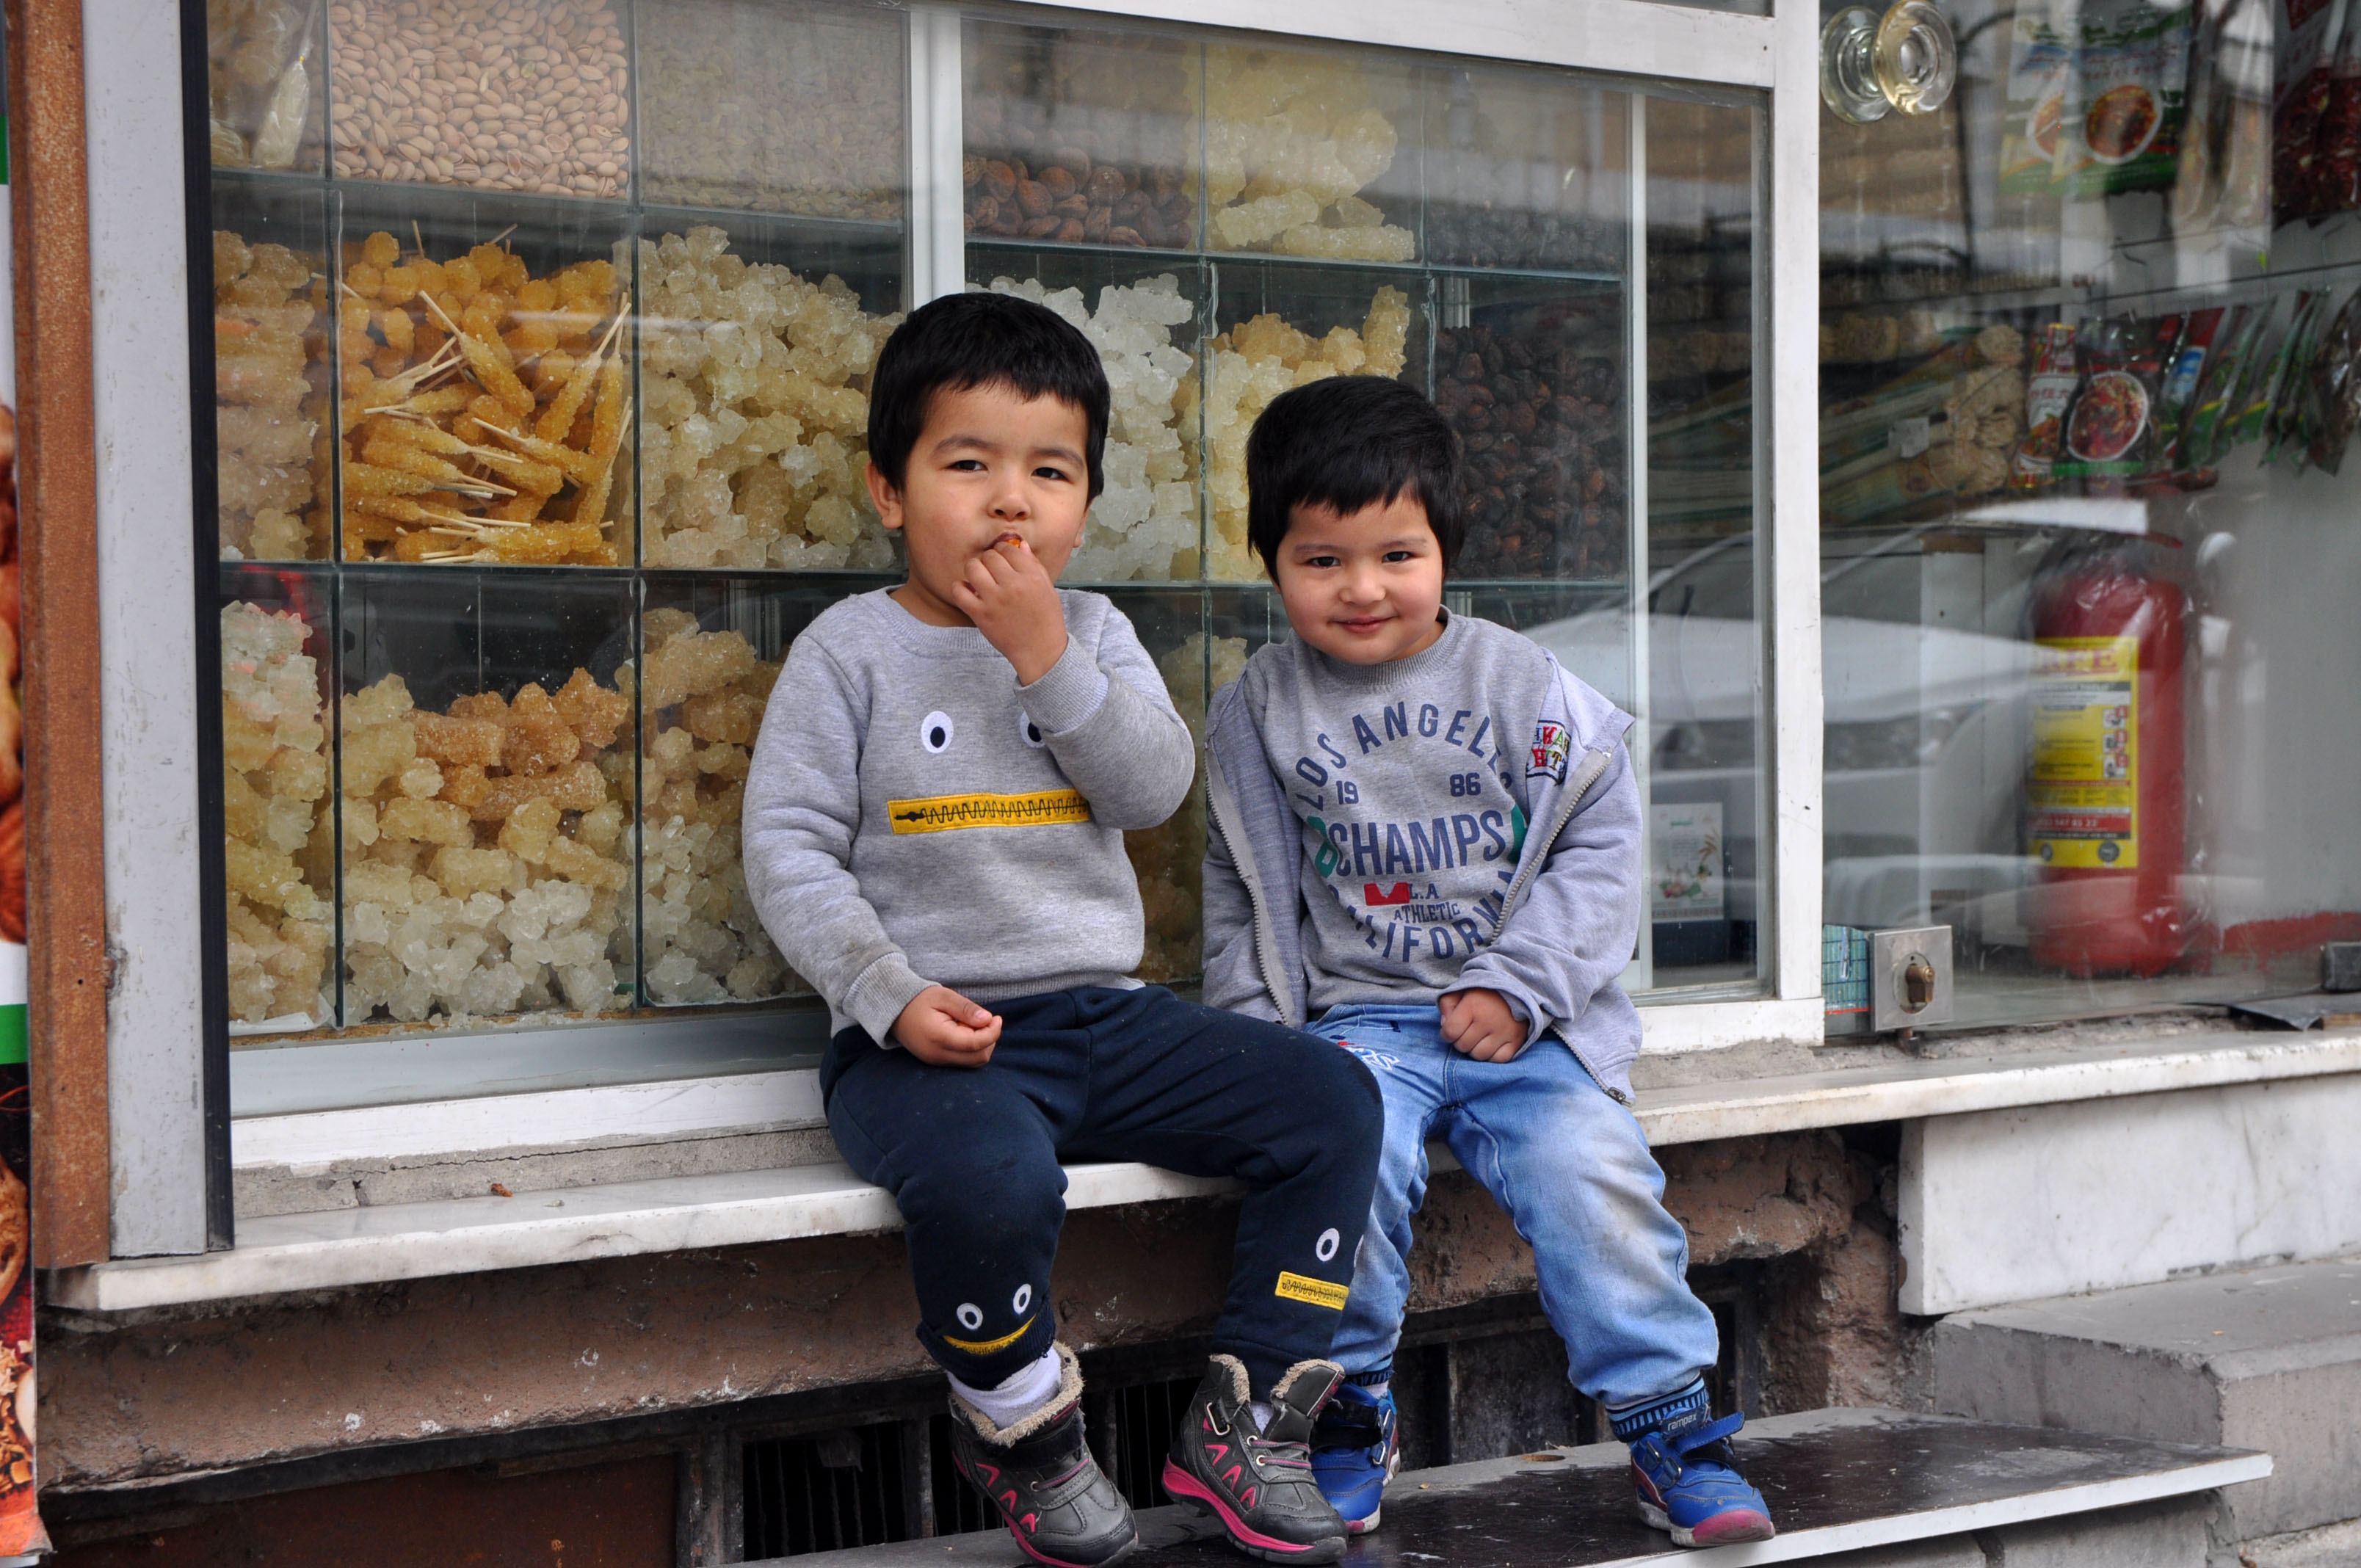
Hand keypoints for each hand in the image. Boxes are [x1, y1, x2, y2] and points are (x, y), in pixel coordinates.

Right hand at [894, 985, 1002, 1066]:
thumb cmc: (919, 1000)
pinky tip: (963, 1032)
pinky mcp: (936, 1062)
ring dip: (981, 1045)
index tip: (996, 1017)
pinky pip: (962, 1061)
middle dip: (990, 1040)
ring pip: (972, 1062)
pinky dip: (971, 1049)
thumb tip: (988, 1019)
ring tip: (971, 1025)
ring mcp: (936, 1061)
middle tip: (986, 1020)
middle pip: (978, 1058)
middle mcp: (937, 1054)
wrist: (895, 1011)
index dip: (993, 1032)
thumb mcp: (943, 996)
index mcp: (939, 1037)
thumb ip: (966, 1008)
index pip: (976, 1044)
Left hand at [949, 535, 1068, 685]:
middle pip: (989, 556)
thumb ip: (1034, 565)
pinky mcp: (980, 615)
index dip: (1004, 550)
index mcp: (1031, 577)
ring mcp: (994, 600)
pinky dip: (960, 588)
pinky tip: (968, 591)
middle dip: (989, 560)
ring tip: (979, 578)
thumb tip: (1021, 545)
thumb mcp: (1048, 589)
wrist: (1040, 650)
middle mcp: (1012, 586)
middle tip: (991, 570)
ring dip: (974, 569)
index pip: (1009, 549)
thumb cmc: (1046, 619)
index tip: (1003, 558)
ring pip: (973, 568)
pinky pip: (959, 591)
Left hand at [1439, 988, 1526, 1062]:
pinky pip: (1499, 1059)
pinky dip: (1492, 1056)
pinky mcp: (1517, 1040)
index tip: (1452, 1029)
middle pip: (1463, 1046)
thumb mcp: (1461, 990)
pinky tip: (1491, 1045)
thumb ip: (1447, 1005)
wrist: (1516, 987)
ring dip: (1475, 1050)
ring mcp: (1504, 1032)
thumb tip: (1445, 1025)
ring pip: (1479, 1055)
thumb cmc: (1484, 991)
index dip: (1446, 1034)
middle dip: (1460, 1041)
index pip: (1450, 1032)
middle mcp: (1488, 1021)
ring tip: (1478, 1038)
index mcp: (1472, 1006)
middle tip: (1467, 1032)